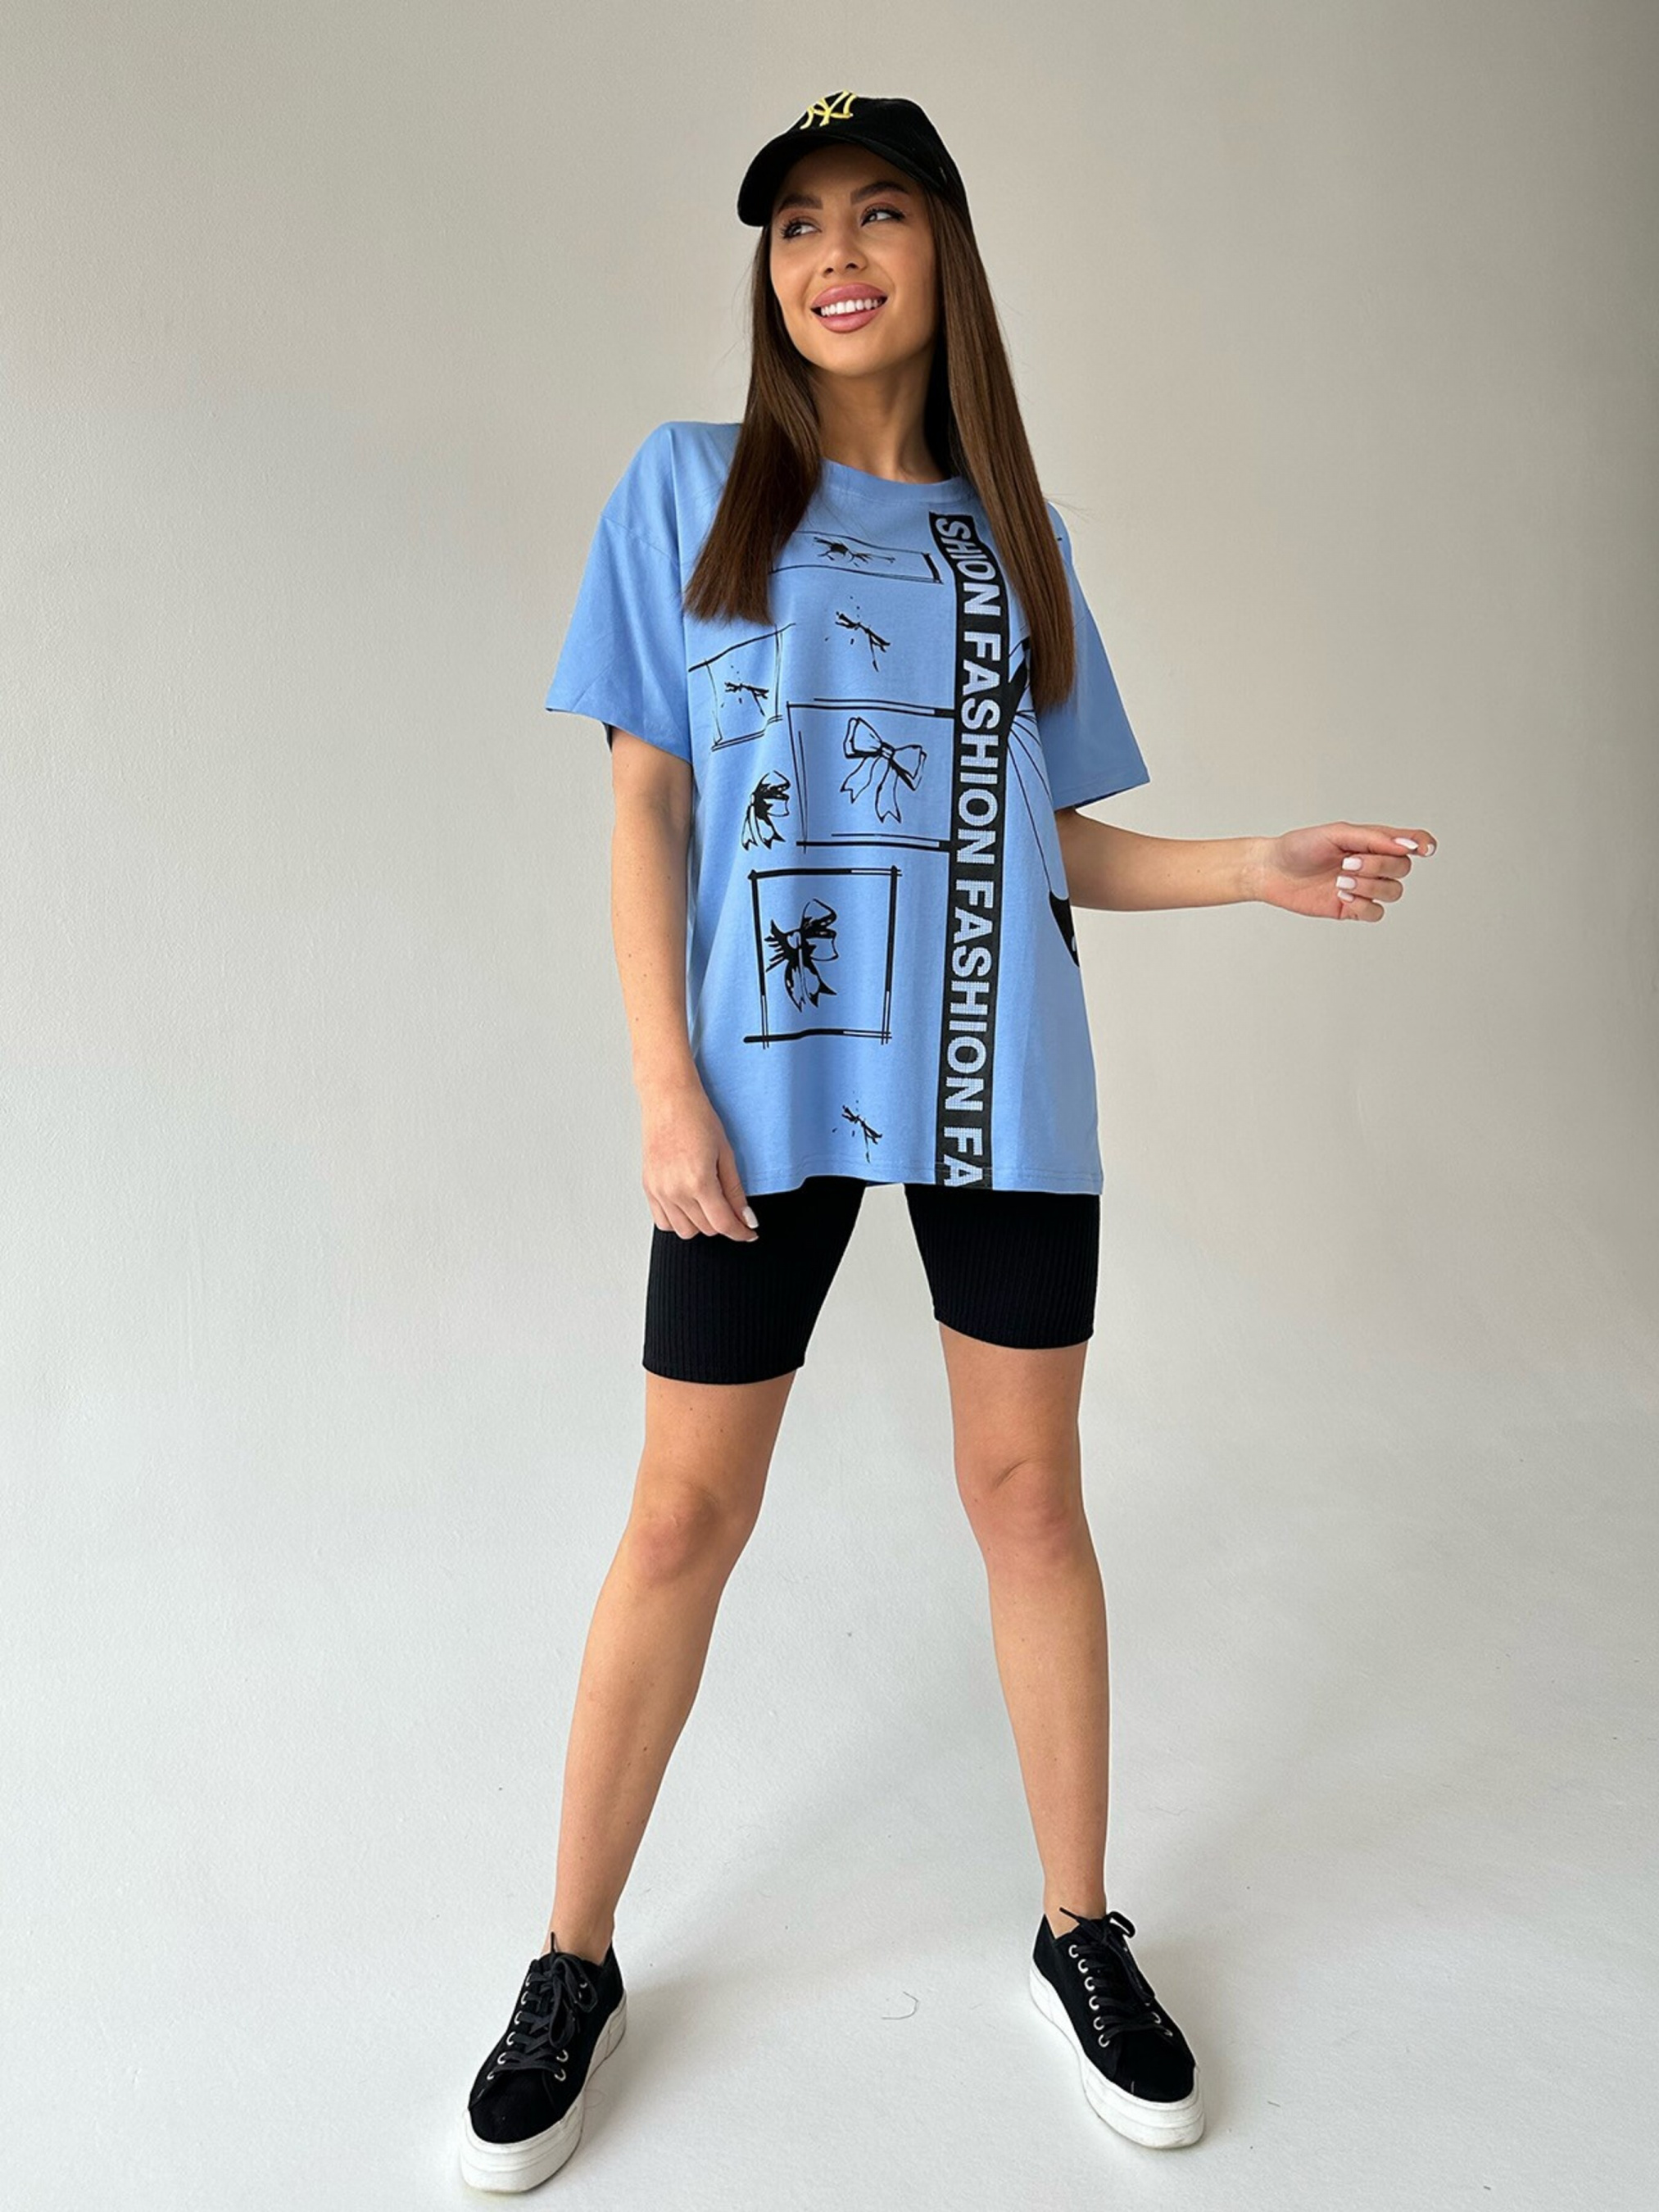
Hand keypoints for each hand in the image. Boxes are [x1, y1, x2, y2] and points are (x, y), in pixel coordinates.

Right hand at [639, 1076, 759, 1240]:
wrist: (669, 1100)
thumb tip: (746, 1218)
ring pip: (684, 1231)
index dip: (740, 1232)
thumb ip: (735, 1191)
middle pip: (706, 1229)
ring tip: (709, 1204)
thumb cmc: (697, 1118)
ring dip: (701, 1224)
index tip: (749, 1232)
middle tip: (732, 1209)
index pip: (723, 1224)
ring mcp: (659, 1191)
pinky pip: (663, 1222)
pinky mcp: (648, 1188)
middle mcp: (675, 1190)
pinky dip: (679, 1220)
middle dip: (724, 1224)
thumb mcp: (726, 1154)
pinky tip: (689, 1205)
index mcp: (698, 1181)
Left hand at [1250, 823, 1437, 919]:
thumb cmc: (1300, 847)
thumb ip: (1373, 838)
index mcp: (1371, 842)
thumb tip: (1406, 844)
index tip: (1425, 850)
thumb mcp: (1337, 834)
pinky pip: (1376, 913)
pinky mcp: (1352, 908)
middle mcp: (1372, 864)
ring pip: (1393, 892)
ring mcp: (1363, 887)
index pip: (1408, 843)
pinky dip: (1362, 904)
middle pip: (1402, 868)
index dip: (1422, 844)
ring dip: (1369, 886)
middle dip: (1379, 866)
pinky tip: (1341, 896)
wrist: (1272, 871)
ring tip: (1341, 880)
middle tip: (1347, 863)